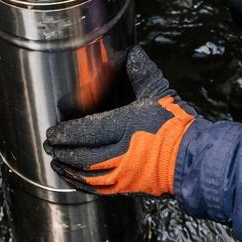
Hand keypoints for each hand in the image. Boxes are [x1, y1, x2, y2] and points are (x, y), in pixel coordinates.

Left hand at [44, 47, 199, 196]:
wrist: (192, 158)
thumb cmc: (177, 125)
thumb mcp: (159, 92)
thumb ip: (142, 72)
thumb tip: (133, 52)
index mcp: (127, 125)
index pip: (88, 130)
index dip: (66, 133)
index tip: (52, 132)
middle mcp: (122, 151)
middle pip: (82, 155)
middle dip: (62, 151)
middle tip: (48, 145)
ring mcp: (123, 172)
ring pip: (87, 174)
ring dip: (68, 169)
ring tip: (55, 162)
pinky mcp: (127, 187)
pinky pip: (98, 189)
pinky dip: (81, 184)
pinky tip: (72, 179)